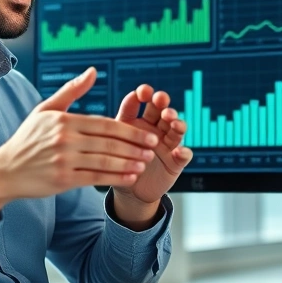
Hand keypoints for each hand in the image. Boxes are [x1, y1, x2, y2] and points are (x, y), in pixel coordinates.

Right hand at [0, 67, 158, 217]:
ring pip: (104, 161)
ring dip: (128, 163)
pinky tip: (130, 177)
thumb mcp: (46, 109)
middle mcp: (64, 139)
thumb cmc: (28, 138)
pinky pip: (95, 178)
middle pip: (108, 142)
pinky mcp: (62, 180)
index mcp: (63, 120)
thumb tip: (93, 70)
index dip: (129, 130)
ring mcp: (63, 160)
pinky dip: (115, 177)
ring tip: (145, 163)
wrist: (5, 170)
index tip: (148, 134)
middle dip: (134, 146)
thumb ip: (71, 90)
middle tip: (152, 149)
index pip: (104, 124)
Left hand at [110, 84, 192, 226]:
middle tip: (160, 100)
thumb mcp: (107, 149)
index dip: (143, 94)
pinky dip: (184, 152)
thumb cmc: (116, 166)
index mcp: (134, 121)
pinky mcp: (176, 161)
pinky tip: (180, 151)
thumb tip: (97, 119)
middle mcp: (153, 129)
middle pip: (160, 110)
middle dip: (162, 103)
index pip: (139, 103)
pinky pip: (183, 155)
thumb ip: (106, 134)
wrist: (129, 191)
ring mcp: (166, 144)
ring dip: (176, 123)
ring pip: (175, 128)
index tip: (143, 91)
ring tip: (174, 123)